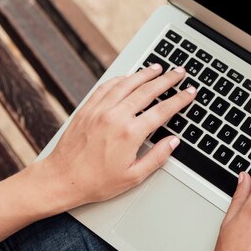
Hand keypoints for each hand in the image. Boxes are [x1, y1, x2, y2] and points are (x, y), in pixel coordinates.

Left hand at [38, 64, 195, 209]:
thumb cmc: (96, 182)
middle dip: (167, 79)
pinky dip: (120, 79)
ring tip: (158, 68)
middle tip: (179, 72)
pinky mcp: (87, 108)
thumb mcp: (133, 177)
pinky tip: (128, 76)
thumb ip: (157, 157)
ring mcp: (100, 110)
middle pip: (147, 90)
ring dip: (145, 74)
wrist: (61, 178)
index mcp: (130, 134)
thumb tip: (173, 142)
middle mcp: (115, 116)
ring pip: (127, 83)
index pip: (162, 110)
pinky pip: (106, 87)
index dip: (180, 99)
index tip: (190, 92)